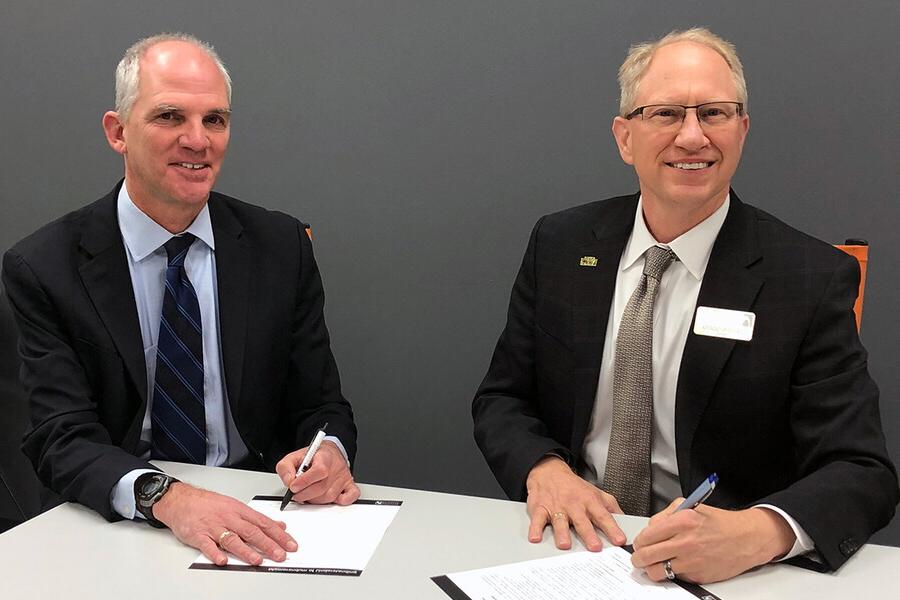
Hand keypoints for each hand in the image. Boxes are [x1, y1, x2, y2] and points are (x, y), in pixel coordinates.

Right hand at [153, 482, 296, 565]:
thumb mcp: (236, 506)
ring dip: (246, 550)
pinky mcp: (198, 535)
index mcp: (240, 511)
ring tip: (257, 560)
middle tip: (280, 555)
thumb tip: (279, 526)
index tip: (290, 544)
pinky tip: (222, 560)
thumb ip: (257, 518)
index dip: (279, 534)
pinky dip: (215, 553)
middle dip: (268, 544)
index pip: (264, 523)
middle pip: (252, 532)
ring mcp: (214, 527)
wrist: (181, 500)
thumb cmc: (209, 504)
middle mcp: (229, 518)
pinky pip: (207, 545)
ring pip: (232, 539)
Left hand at [276, 440, 359, 504]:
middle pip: (322, 487)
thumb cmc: (313, 457)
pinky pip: (350, 497)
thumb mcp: (295, 456)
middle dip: (305, 494)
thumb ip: (286, 467)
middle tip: (296, 494)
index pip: (319, 470)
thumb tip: (288, 481)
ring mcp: (344, 477)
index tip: (293, 487)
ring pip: (330, 496)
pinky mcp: (349, 485)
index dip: (305, 481)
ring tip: (308, 494)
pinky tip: (328, 498)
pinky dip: (340, 501)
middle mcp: (336, 467)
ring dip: (315, 500)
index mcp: (324, 456)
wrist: (329, 453)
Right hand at [525, 456, 626, 550]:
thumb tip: (625, 520)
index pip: (603, 516)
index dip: (612, 528)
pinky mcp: (540, 508)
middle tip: (594, 547)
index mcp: (589, 501)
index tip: (619, 540)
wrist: (549, 471)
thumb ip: (611, 507)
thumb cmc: (574, 486)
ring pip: (559, 521)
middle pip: (582, 521)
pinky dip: (535, 529)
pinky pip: (538, 519)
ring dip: (562, 533)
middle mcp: (573, 505)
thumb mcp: (596, 492)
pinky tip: (536, 537)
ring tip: (565, 544)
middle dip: (588, 534)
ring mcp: (556, 507)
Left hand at [631, 499, 795, 583]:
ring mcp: (691, 561)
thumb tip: (650, 528)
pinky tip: (675, 566)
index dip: (639, 541)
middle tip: (639, 557)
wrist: (746, 539)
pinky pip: (675, 577)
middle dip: (639, 558)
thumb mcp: (691, 506)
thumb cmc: (720, 523)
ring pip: (657, 571)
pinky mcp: (698, 575)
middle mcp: (686, 542)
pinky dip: (671, 573)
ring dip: (651, 569)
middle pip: (647, 555)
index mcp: (682, 521)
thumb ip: (666, 514)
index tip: (639, 543)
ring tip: (652, 565)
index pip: (647, 535)